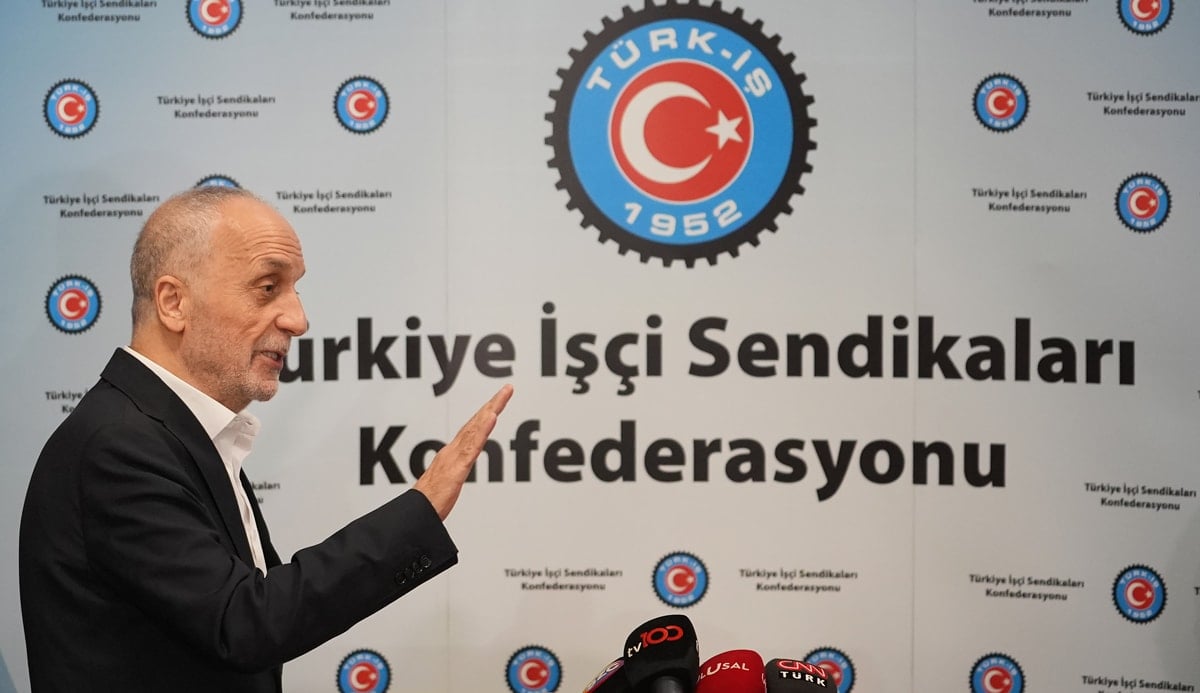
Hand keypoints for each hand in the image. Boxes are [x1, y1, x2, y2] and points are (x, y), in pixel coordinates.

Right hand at [413, 384, 512, 519]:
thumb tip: (454, 476)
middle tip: (508, 388)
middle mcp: (452, 452)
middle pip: (475, 423)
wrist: (413, 516)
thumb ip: (450, 477)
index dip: (485, 414)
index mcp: (451, 455)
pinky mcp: (455, 469)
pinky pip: (471, 447)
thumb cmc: (427, 504)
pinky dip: (482, 430)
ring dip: (490, 411)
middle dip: (493, 404)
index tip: (498, 401)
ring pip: (475, 430)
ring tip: (503, 396)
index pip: (472, 430)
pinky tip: (492, 417)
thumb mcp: (445, 488)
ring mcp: (453, 458)